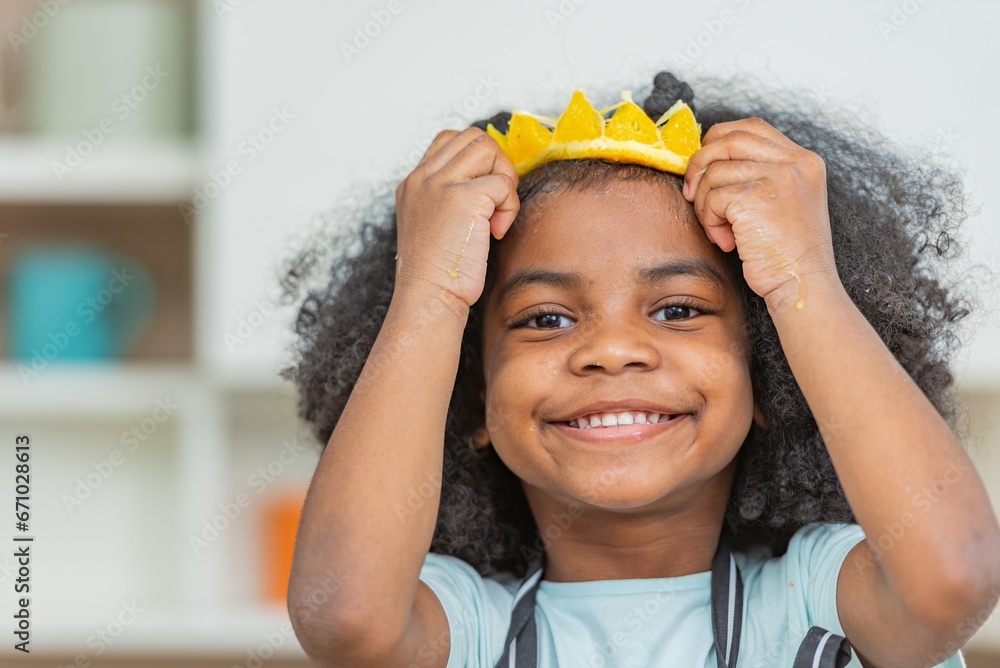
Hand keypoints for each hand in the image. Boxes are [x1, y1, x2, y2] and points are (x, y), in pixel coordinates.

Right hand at [394, 127, 519, 309]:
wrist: (428, 298)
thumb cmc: (437, 273)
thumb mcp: (434, 225)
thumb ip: (451, 198)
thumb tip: (490, 183)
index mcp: (414, 183)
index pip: (449, 140)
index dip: (477, 159)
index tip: (484, 194)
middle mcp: (423, 178)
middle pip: (473, 137)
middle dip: (496, 164)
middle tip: (496, 202)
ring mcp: (440, 185)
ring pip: (488, 148)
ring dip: (504, 179)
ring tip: (497, 213)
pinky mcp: (463, 198)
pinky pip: (502, 183)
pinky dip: (509, 206)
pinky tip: (496, 231)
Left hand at [682, 117, 840, 308]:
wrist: (803, 285)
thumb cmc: (788, 254)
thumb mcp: (784, 203)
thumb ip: (759, 176)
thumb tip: (708, 163)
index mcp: (803, 160)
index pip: (751, 127)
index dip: (718, 141)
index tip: (705, 167)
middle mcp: (794, 162)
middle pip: (726, 140)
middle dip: (699, 165)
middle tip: (693, 195)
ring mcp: (777, 176)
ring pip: (713, 172)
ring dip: (705, 205)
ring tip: (722, 231)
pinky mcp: (755, 197)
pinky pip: (712, 197)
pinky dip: (710, 222)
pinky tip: (728, 241)